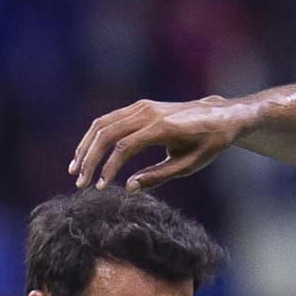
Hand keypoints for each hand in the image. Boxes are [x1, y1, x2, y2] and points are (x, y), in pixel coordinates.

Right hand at [70, 95, 239, 190]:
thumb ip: (158, 176)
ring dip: (86, 146)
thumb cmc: (208, 144)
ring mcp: (142, 107)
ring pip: (102, 124)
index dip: (108, 168)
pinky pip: (109, 120)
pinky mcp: (139, 107)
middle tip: (80, 183)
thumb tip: (128, 188)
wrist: (220, 116)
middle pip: (107, 133)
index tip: (100, 188)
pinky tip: (87, 155)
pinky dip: (95, 137)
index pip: (124, 147)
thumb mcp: (188, 165)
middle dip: (89, 159)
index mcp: (162, 128)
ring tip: (75, 170)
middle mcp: (148, 113)